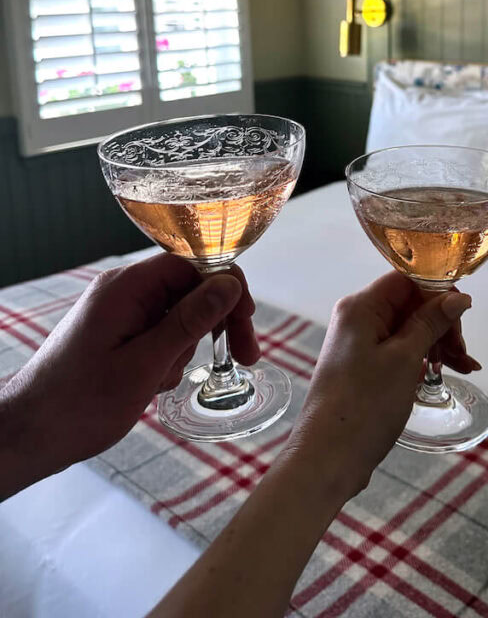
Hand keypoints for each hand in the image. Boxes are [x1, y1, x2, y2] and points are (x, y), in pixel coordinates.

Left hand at [0, 254, 258, 497]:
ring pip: (179, 313)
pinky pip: (161, 332)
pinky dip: (169, 356)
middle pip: (191, 287)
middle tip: (246, 356)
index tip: (247, 322)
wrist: (27, 436)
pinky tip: (155, 385)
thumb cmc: (79, 405)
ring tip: (164, 382)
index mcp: (126, 287)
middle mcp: (123, 291)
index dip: (227, 288)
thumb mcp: (145, 364)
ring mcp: (120, 312)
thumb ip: (190, 321)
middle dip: (217, 321)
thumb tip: (230, 285)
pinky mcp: (118, 333)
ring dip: (188, 346)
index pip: (193, 264)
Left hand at [286, 271, 472, 501]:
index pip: (407, 279)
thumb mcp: (404, 359)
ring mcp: (360, 342)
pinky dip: (423, 357)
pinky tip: (446, 371)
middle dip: (442, 323)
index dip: (438, 292)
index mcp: (361, 306)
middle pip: (410, 303)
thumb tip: (459, 296)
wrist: (328, 458)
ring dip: (437, 343)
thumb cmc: (365, 404)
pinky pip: (400, 349)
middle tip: (462, 353)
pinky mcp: (364, 366)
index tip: (463, 316)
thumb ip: (431, 322)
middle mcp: (358, 317)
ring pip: (409, 328)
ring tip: (464, 367)